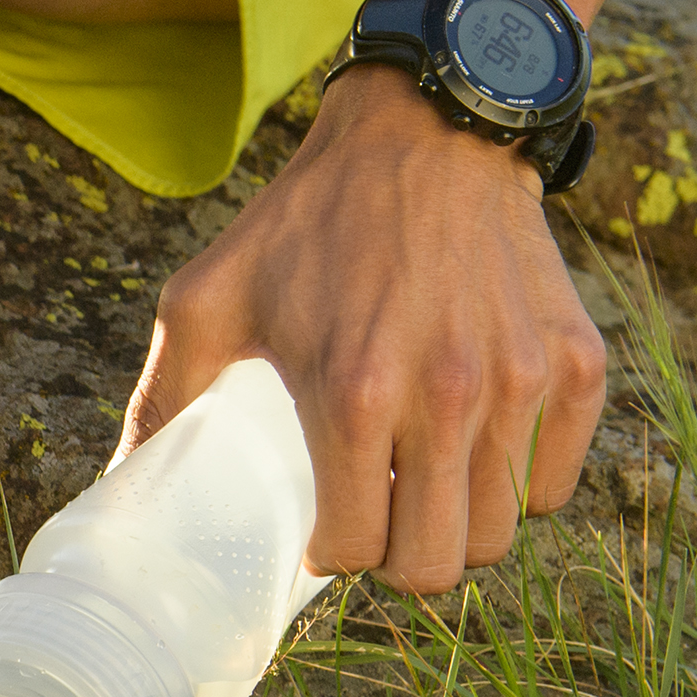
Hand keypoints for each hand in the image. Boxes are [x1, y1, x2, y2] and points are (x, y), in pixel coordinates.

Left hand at [118, 64, 608, 591]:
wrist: (428, 133)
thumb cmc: (309, 221)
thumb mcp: (208, 298)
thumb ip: (163, 395)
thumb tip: (120, 479)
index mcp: (352, 394)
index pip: (357, 550)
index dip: (332, 556)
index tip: (323, 533)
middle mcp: (446, 396)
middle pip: (440, 563)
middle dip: (400, 561)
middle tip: (377, 524)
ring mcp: (520, 382)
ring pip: (502, 531)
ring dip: (459, 526)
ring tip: (422, 488)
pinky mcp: (576, 362)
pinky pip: (559, 481)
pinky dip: (522, 485)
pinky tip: (478, 452)